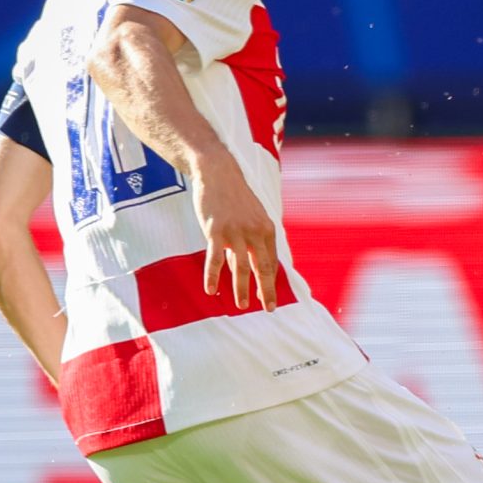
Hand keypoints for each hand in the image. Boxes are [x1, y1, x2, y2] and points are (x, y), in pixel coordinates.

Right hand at [191, 152, 277, 310]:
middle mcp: (254, 232)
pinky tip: (210, 290)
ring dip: (242, 289)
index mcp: (266, 229)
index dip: (271, 282)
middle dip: (266, 291)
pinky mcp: (216, 231)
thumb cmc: (234, 195)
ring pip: (241, 267)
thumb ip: (255, 236)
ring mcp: (235, 232)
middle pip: (262, 267)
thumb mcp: (253, 215)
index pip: (271, 261)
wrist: (218, 173)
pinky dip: (213, 276)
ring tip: (242, 305)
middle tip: (269, 309)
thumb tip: (256, 258)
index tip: (270, 299)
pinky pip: (215, 259)